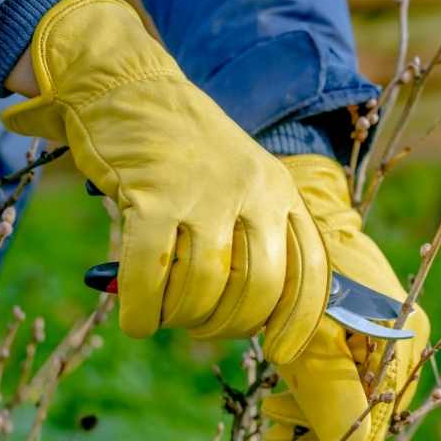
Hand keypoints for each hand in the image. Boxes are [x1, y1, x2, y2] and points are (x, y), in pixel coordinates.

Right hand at [1, 0, 328, 363]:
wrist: (129, 87)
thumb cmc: (188, 150)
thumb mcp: (245, 180)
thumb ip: (258, 235)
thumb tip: (259, 316)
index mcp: (282, 190)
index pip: (311, 269)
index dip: (300, 322)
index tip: (282, 353)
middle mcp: (253, 191)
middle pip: (260, 289)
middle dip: (231, 325)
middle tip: (204, 326)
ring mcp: (203, 192)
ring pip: (207, 288)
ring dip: (185, 318)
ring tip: (169, 314)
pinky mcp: (151, 196)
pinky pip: (150, 276)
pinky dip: (143, 311)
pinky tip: (137, 320)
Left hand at [260, 156, 429, 440]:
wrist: (306, 209)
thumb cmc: (311, 263)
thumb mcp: (314, 329)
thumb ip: (330, 389)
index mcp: (404, 338)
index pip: (381, 414)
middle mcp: (403, 339)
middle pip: (367, 409)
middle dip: (320, 428)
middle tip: (274, 429)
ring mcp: (383, 335)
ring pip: (351, 397)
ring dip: (310, 413)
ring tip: (270, 414)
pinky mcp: (359, 331)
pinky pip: (340, 377)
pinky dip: (310, 393)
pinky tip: (280, 399)